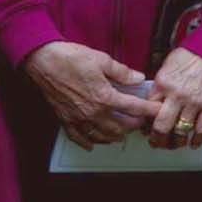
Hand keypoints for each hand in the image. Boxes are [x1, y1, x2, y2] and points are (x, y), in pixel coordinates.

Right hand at [23, 41, 161, 149]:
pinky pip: (79, 138)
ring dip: (115, 137)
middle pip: (120, 127)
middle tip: (140, 122)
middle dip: (133, 126)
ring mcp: (79, 118)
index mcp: (105, 96)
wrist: (44, 61)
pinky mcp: (66, 120)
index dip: (149, 110)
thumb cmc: (71, 58)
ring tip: (122, 133)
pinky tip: (93, 144)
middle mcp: (94, 112)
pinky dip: (89, 142)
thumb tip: (138, 77)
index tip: (158, 112)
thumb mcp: (101, 60)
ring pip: (102, 136)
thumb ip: (122, 72)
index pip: (134, 108)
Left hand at [148, 48, 201, 149]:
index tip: (146, 128)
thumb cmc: (192, 55)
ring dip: (176, 142)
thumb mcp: (168, 65)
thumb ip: (161, 84)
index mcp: (163, 83)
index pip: (148, 109)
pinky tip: (193, 142)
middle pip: (161, 126)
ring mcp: (194, 101)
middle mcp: (176, 94)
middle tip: (157, 143)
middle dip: (157, 139)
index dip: (146, 122)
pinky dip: (196, 140)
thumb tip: (154, 101)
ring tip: (174, 144)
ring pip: (180, 132)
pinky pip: (201, 130)